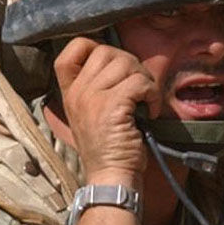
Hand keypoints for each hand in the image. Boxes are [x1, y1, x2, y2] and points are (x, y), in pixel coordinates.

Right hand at [54, 36, 160, 186]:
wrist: (111, 178)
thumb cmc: (109, 149)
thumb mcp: (91, 115)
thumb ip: (97, 89)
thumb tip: (124, 64)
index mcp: (70, 93)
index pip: (72, 49)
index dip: (94, 46)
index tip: (113, 67)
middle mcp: (78, 92)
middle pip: (105, 51)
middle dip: (130, 64)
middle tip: (138, 87)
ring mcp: (93, 98)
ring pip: (126, 63)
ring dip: (144, 79)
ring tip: (145, 100)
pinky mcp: (113, 106)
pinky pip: (140, 82)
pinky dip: (152, 94)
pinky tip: (151, 110)